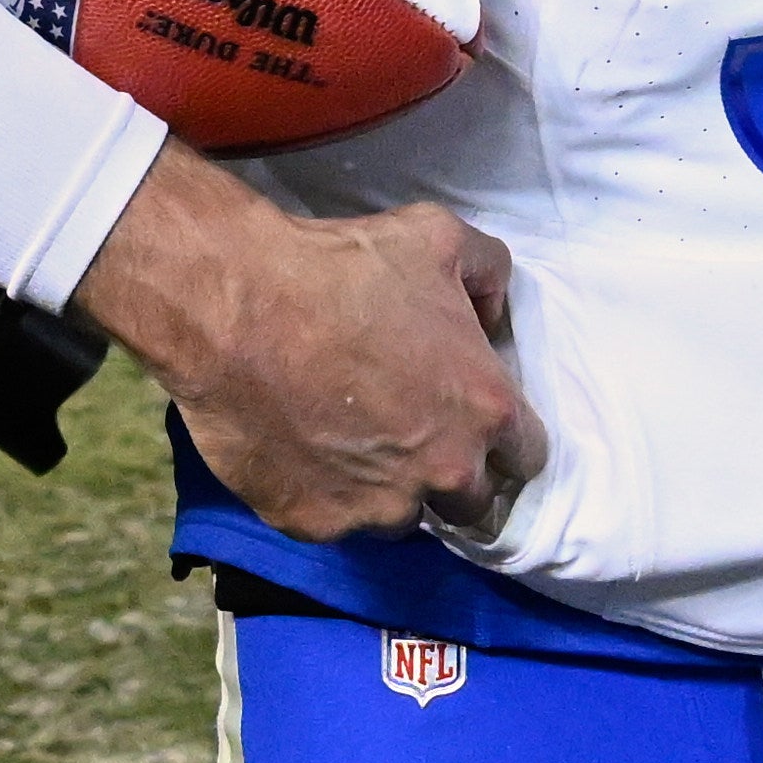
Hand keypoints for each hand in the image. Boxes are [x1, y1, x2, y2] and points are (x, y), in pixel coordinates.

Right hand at [71, 143, 536, 542]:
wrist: (235, 304)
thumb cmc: (342, 267)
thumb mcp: (440, 238)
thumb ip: (489, 276)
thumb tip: (493, 317)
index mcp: (486, 411)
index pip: (526, 455)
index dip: (502, 438)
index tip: (472, 421)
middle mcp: (444, 473)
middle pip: (474, 504)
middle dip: (453, 474)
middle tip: (414, 436)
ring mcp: (378, 508)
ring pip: (402, 517)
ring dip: (390, 489)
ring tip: (351, 441)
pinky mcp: (316, 524)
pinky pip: (335, 519)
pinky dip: (325, 492)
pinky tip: (303, 447)